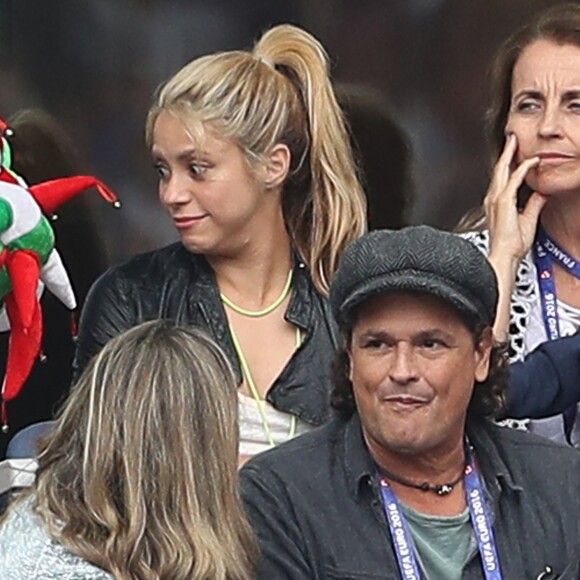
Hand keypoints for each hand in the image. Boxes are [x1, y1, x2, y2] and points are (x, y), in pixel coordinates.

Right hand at [484, 134, 546, 341]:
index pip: (502, 180)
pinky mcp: (503, 202)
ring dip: (509, 155)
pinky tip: (530, 161)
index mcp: (497, 204)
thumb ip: (533, 205)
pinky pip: (513, 180)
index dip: (508, 166)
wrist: (504, 256)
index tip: (515, 155)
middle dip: (505, 154)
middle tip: (511, 139)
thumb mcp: (527, 220)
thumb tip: (541, 195)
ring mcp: (496, 200)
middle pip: (499, 171)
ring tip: (514, 142)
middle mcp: (493, 200)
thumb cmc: (511, 245)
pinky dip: (522, 169)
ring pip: (502, 171)